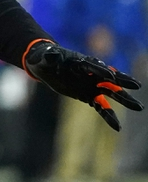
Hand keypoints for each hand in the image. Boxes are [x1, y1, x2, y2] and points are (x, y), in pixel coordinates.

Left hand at [24, 40, 142, 130]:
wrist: (46, 64)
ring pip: (111, 93)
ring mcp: (91, 86)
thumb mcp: (44, 58)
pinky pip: (101, 107)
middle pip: (109, 78)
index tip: (111, 76)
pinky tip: (118, 127)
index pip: (93, 66)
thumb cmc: (45, 58)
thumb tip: (51, 55)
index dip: (102, 71)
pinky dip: (109, 115)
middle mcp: (90, 74)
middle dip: (122, 82)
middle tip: (136, 86)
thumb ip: (49, 57)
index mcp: (81, 63)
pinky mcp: (88, 96)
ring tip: (138, 107)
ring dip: (124, 99)